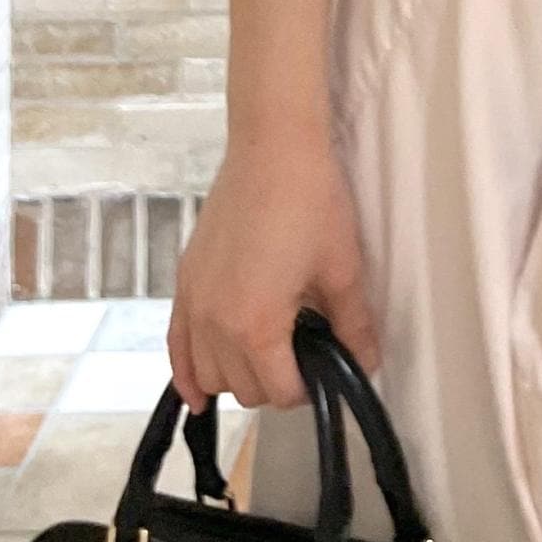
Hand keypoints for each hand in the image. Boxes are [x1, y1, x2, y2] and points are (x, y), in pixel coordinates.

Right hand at [167, 131, 380, 413]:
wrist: (273, 150)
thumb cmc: (312, 203)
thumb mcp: (342, 269)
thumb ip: (353, 326)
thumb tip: (366, 364)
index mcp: (256, 326)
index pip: (279, 392)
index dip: (309, 387)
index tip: (327, 366)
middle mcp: (215, 323)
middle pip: (242, 388)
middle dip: (276, 381)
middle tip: (305, 352)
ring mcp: (193, 302)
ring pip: (207, 374)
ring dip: (237, 376)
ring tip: (269, 350)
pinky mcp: (184, 282)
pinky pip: (175, 346)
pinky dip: (186, 373)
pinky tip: (197, 392)